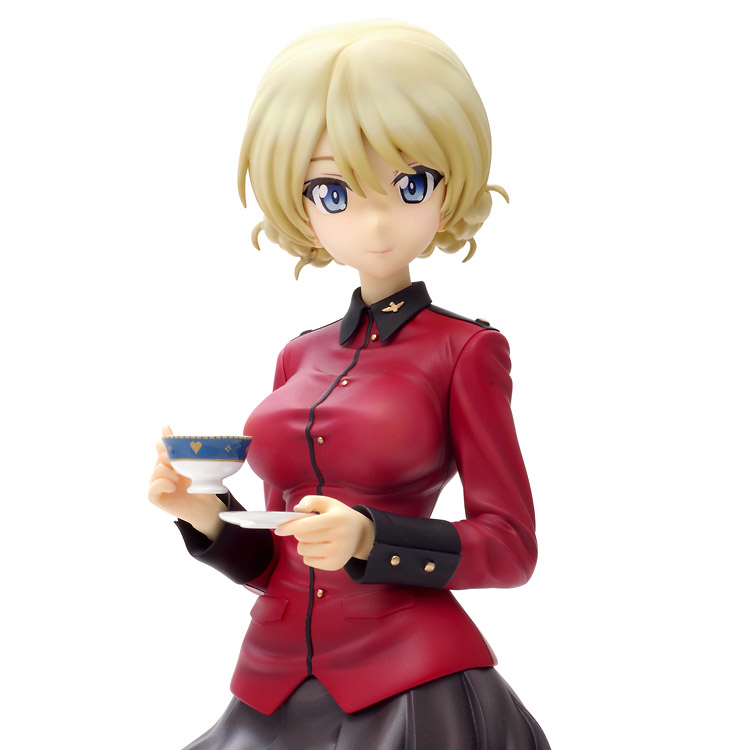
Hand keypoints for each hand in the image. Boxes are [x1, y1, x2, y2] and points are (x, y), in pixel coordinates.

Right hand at [147, 425, 227, 539]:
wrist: (205, 506)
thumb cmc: (200, 485)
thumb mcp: (193, 464)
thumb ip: (182, 450)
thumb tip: (167, 427)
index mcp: (168, 462)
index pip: (161, 446)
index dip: (165, 442)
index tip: (169, 434)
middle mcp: (159, 472)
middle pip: (161, 457)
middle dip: (173, 460)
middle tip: (184, 470)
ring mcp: (155, 484)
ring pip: (159, 469)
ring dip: (172, 474)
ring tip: (180, 481)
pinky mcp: (154, 496)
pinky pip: (154, 486)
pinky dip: (164, 484)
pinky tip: (173, 487)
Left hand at [275, 495, 374, 570]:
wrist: (361, 534)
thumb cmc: (340, 516)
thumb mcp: (329, 503)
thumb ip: (311, 501)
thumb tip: (296, 509)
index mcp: (335, 519)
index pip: (306, 524)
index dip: (289, 527)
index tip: (278, 529)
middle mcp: (338, 537)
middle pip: (302, 538)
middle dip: (299, 532)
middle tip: (309, 528)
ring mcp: (337, 553)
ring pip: (303, 550)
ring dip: (303, 543)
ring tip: (315, 538)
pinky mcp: (335, 565)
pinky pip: (308, 561)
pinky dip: (309, 554)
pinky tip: (320, 548)